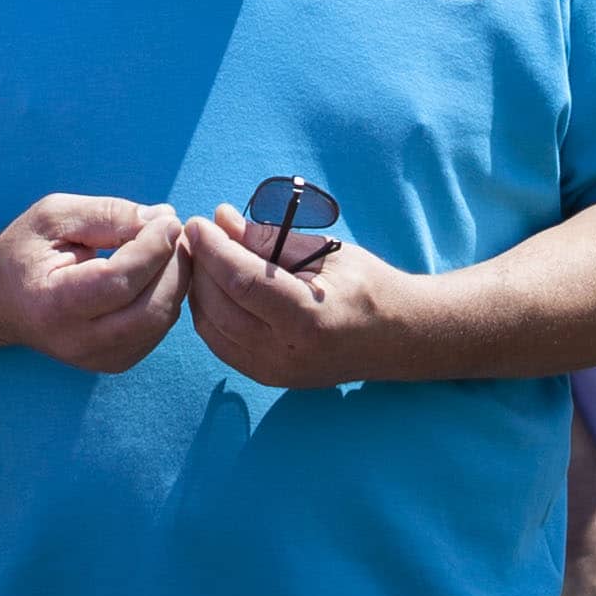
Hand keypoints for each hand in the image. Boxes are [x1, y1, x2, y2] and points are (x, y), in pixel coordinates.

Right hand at [0, 195, 188, 374]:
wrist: (1, 299)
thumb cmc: (26, 251)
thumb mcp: (54, 216)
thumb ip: (107, 214)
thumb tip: (162, 218)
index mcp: (52, 305)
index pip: (118, 282)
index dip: (152, 249)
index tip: (170, 219)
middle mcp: (76, 341)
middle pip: (149, 308)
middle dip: (173, 265)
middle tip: (175, 230)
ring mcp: (97, 358)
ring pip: (160, 321)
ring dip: (177, 280)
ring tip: (169, 245)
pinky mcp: (114, 362)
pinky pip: (158, 329)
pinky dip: (168, 296)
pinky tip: (159, 271)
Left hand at [183, 202, 420, 387]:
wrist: (397, 338)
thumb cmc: (368, 286)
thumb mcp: (325, 252)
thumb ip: (270, 238)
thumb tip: (221, 218)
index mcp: (308, 319)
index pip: (241, 281)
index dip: (213, 249)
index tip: (199, 223)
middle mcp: (286, 353)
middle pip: (218, 306)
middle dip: (201, 266)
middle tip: (197, 235)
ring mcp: (274, 371)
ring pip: (211, 327)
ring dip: (199, 289)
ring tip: (204, 257)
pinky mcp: (267, 377)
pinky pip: (219, 343)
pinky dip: (209, 312)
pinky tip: (214, 286)